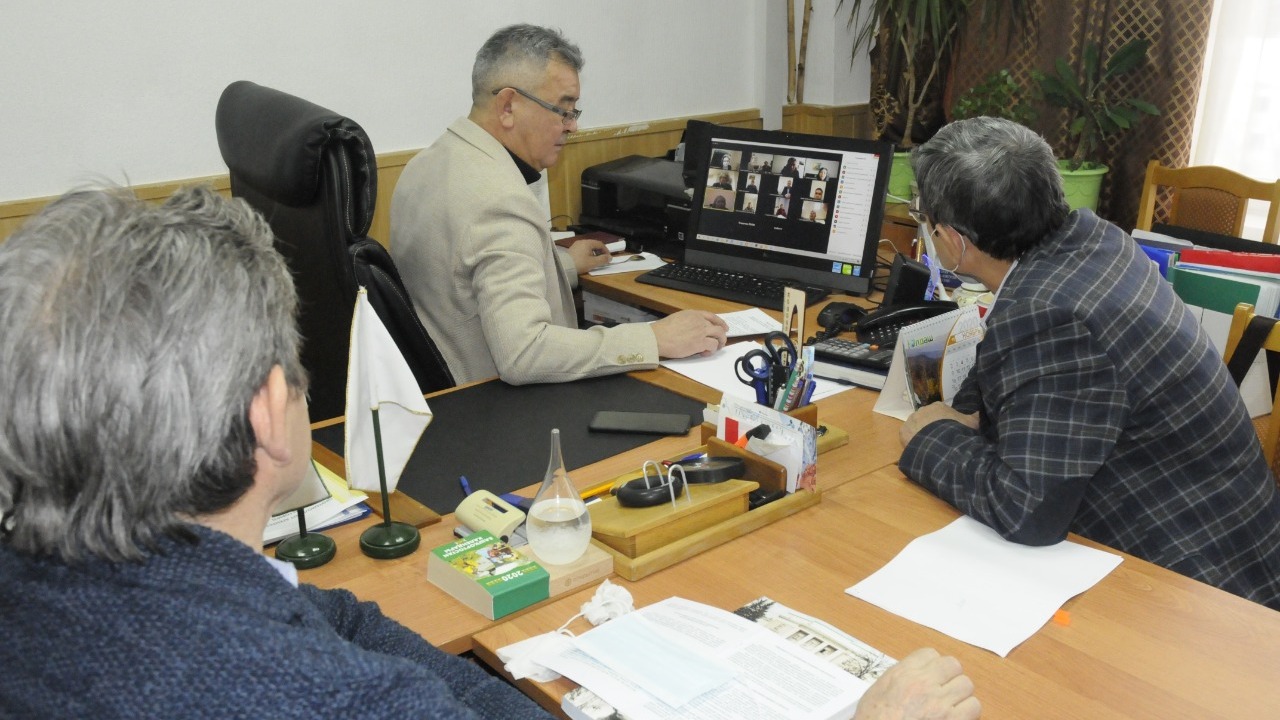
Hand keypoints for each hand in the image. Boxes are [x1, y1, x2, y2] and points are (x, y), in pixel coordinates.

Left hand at [566, 238, 610, 273]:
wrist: (564, 267)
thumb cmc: (580, 263)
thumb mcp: (593, 263)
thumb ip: (603, 260)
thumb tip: (610, 258)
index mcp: (588, 243)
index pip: (600, 244)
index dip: (606, 250)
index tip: (608, 258)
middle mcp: (582, 241)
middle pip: (594, 244)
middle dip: (600, 251)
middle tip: (603, 259)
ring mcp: (576, 245)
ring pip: (588, 247)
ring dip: (594, 252)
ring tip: (595, 260)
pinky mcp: (572, 249)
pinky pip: (583, 249)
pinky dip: (587, 253)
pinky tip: (587, 259)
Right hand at [651, 310, 728, 357]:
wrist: (657, 338)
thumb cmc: (662, 331)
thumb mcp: (677, 319)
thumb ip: (688, 321)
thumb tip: (693, 330)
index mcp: (693, 314)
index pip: (712, 316)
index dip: (720, 322)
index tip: (724, 328)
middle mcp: (699, 321)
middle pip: (718, 327)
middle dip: (721, 336)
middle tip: (720, 342)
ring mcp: (701, 331)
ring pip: (719, 336)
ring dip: (719, 343)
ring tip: (713, 349)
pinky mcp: (700, 343)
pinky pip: (713, 346)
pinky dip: (711, 351)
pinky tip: (704, 353)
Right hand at [854, 648, 979, 719]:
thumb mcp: (877, 692)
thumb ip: (898, 679)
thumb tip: (912, 675)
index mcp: (902, 675)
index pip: (929, 654)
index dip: (933, 665)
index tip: (932, 674)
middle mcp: (923, 684)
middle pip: (952, 665)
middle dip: (950, 677)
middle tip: (944, 689)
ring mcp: (940, 703)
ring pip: (966, 684)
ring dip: (960, 695)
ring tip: (951, 705)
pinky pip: (974, 706)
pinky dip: (968, 712)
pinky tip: (957, 717)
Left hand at [899, 402, 978, 446]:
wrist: (940, 444)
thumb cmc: (957, 431)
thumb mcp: (972, 424)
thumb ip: (976, 416)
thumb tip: (981, 411)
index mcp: (938, 406)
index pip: (941, 413)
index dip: (945, 423)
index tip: (948, 431)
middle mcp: (922, 410)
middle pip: (927, 419)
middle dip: (932, 427)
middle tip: (939, 440)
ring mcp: (912, 420)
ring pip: (917, 427)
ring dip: (921, 434)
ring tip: (929, 446)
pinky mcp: (903, 431)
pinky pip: (908, 436)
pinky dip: (913, 441)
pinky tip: (920, 448)